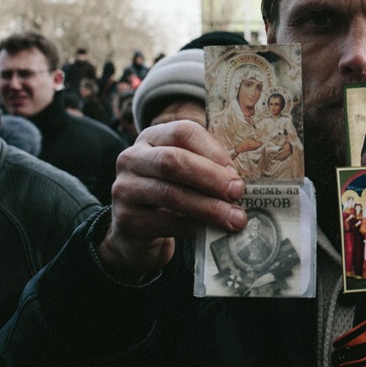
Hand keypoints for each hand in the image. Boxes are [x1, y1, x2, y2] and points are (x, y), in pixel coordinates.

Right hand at [98, 121, 247, 280]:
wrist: (137, 234)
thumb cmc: (171, 197)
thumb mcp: (185, 176)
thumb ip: (207, 169)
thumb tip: (241, 181)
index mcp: (151, 138)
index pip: (183, 132)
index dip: (212, 150)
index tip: (236, 172)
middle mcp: (132, 158)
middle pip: (173, 161)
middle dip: (211, 177)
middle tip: (238, 193)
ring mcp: (124, 189)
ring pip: (170, 193)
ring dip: (208, 207)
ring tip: (235, 219)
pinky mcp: (126, 220)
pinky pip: (165, 222)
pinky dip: (193, 227)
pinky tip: (212, 232)